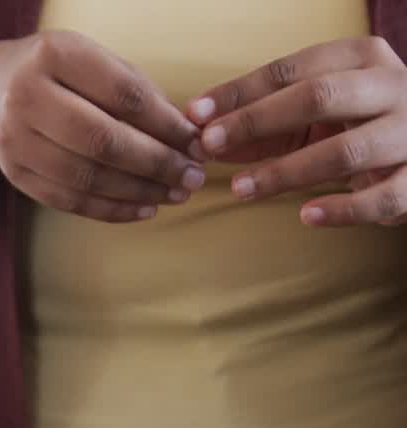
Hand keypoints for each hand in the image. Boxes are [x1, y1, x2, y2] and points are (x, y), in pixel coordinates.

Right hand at [0, 31, 205, 222]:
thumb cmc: (62, 74)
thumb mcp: (95, 63)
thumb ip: (139, 94)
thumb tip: (188, 139)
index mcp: (52, 55)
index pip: (123, 96)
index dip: (167, 125)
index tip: (198, 143)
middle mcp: (24, 96)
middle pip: (102, 141)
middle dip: (157, 164)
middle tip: (193, 177)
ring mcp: (13, 138)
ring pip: (86, 177)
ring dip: (138, 191)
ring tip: (176, 193)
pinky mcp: (13, 172)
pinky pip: (68, 199)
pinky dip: (110, 209)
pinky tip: (143, 208)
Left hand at [190, 37, 406, 225]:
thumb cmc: (360, 120)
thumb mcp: (317, 111)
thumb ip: (264, 122)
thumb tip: (204, 136)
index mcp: (362, 59)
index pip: (292, 70)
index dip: (240, 91)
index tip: (195, 113)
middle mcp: (393, 87)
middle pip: (318, 97)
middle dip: (255, 121)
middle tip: (209, 144)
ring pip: (345, 151)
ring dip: (285, 172)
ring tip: (241, 188)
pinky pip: (383, 198)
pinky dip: (342, 209)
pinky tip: (305, 215)